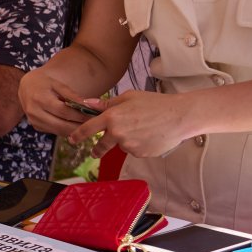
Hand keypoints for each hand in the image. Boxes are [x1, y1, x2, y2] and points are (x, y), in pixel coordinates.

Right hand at [18, 68, 103, 135]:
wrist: (27, 87)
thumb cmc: (45, 83)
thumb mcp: (58, 84)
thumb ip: (72, 96)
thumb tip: (89, 106)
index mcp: (40, 99)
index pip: (64, 111)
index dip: (80, 115)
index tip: (95, 116)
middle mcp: (34, 113)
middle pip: (62, 125)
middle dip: (80, 126)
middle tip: (96, 124)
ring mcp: (34, 122)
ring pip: (60, 131)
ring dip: (76, 130)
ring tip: (90, 126)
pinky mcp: (37, 127)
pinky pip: (56, 132)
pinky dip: (68, 130)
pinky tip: (77, 125)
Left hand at [69, 89, 195, 158]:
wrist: (180, 116)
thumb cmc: (155, 103)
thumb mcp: (129, 97)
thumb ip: (106, 104)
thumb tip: (88, 103)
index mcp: (111, 117)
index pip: (87, 129)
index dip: (77, 135)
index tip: (72, 140)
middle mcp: (117, 133)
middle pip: (101, 145)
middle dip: (97, 149)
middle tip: (96, 150)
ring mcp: (129, 145)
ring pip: (121, 146)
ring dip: (125, 141)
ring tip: (143, 129)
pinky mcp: (140, 154)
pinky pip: (134, 150)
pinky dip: (138, 145)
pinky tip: (150, 136)